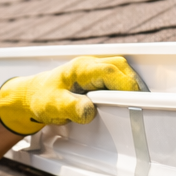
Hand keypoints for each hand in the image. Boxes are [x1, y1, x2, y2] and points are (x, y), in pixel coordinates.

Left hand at [0, 55, 141, 135]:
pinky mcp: (96, 76)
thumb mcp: (53, 106)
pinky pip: (116, 76)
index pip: (109, 71)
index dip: (125, 84)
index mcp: (80, 68)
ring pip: (120, 69)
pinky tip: (129, 98)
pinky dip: (125, 85)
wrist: (33, 95)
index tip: (135, 98)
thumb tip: (89, 111)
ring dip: (131, 83)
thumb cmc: (42, 98)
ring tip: (138, 101)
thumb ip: (71, 107)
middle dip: (133, 82)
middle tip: (142, 102)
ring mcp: (94, 69)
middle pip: (120, 66)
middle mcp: (89, 64)